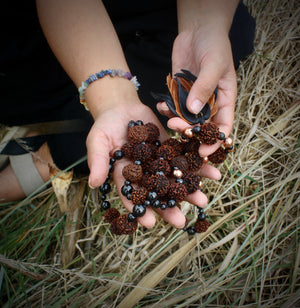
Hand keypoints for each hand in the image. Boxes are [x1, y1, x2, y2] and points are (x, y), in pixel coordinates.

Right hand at [86, 101, 217, 228]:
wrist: (122, 108)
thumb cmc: (105, 126)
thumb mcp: (97, 142)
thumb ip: (99, 161)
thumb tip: (94, 184)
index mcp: (125, 176)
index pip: (131, 196)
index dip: (139, 209)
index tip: (150, 223)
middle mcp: (144, 173)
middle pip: (156, 193)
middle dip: (169, 206)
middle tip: (182, 222)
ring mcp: (159, 162)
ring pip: (175, 179)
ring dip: (189, 189)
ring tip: (203, 200)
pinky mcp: (171, 149)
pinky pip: (185, 158)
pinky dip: (198, 165)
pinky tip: (213, 173)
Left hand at [158, 25, 236, 157]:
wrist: (198, 30)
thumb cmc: (214, 44)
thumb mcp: (214, 64)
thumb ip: (205, 87)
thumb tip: (193, 110)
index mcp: (224, 100)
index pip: (223, 127)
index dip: (215, 142)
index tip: (203, 151)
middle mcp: (209, 104)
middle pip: (201, 127)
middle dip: (190, 132)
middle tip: (177, 128)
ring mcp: (193, 99)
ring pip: (185, 119)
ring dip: (176, 122)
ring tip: (168, 118)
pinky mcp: (179, 93)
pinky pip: (172, 106)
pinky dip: (166, 109)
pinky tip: (160, 105)